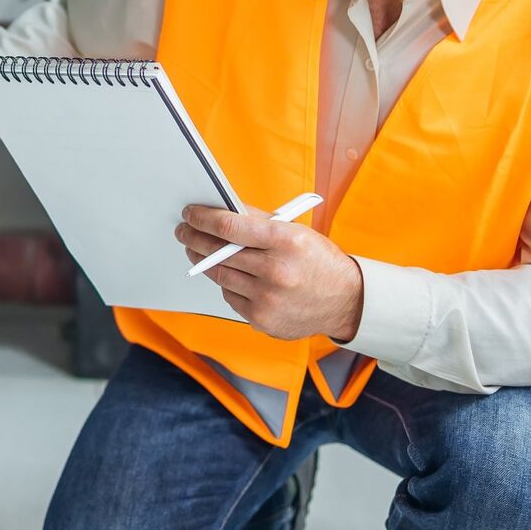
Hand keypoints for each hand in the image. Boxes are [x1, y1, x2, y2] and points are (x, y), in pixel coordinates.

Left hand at [175, 205, 363, 341]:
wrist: (346, 301)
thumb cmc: (319, 261)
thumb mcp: (296, 231)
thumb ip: (259, 220)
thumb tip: (221, 209)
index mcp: (286, 241)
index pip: (230, 227)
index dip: (203, 218)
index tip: (190, 214)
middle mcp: (276, 271)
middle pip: (218, 252)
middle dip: (195, 238)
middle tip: (184, 231)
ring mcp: (268, 299)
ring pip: (220, 275)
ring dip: (205, 261)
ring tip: (198, 250)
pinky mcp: (262, 319)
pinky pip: (230, 296)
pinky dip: (227, 284)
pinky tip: (229, 275)